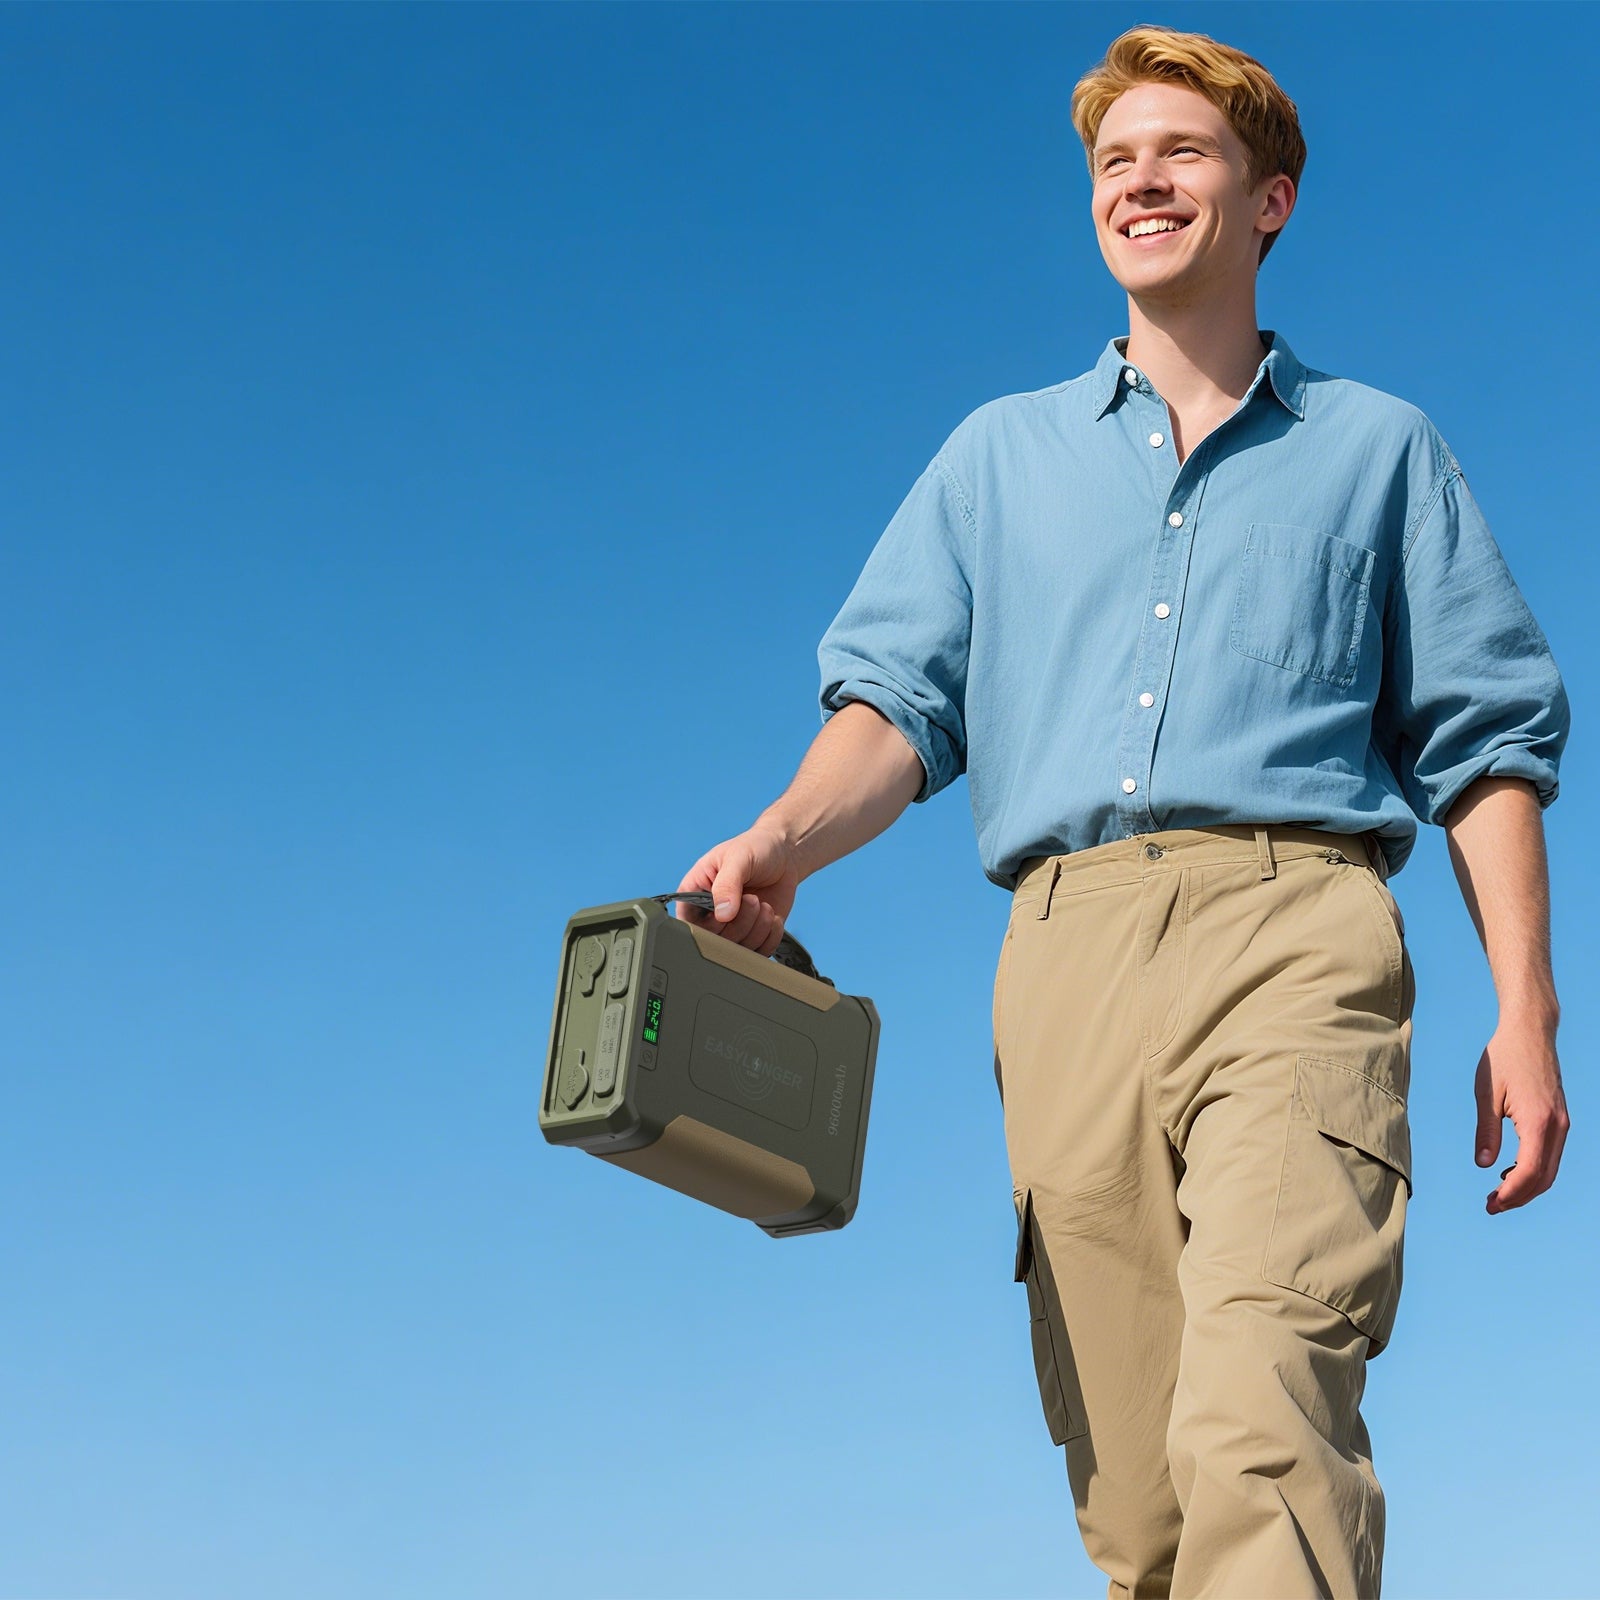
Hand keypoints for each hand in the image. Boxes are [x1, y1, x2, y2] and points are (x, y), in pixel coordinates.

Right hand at [672, 821, 802, 956]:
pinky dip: (771, 936)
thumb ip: (727, 884)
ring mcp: (732, 927)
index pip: (688, 924)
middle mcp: (709, 914)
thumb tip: (723, 915)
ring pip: (738, 950)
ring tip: (763, 905)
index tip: (728, 911)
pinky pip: (760, 951)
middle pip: (716, 942)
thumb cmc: (754, 848)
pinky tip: (772, 916)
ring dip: (758, 929)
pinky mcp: (754, 935)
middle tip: (753, 899)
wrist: (784, 854)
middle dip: (741, 923)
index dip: (709, 925)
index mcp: (694, 893)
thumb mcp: (737, 858)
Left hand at [1474, 1019, 1569, 1212]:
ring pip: (1550, 1169)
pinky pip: (1550, 1155)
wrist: (1530, 1032)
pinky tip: (1510, 1172)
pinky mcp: (1560, 1119)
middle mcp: (1557, 1126)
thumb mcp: (1486, 1094)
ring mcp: (1562, 1124)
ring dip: (1527, 1187)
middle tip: (1491, 1206)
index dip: (1512, 1193)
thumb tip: (1484, 1164)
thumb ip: (1487, 1131)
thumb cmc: (1504, 1058)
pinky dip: (1534, 1171)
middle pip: (1543, 1177)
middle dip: (1519, 1197)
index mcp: (1539, 1121)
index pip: (1530, 1171)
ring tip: (1497, 1194)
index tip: (1491, 1204)